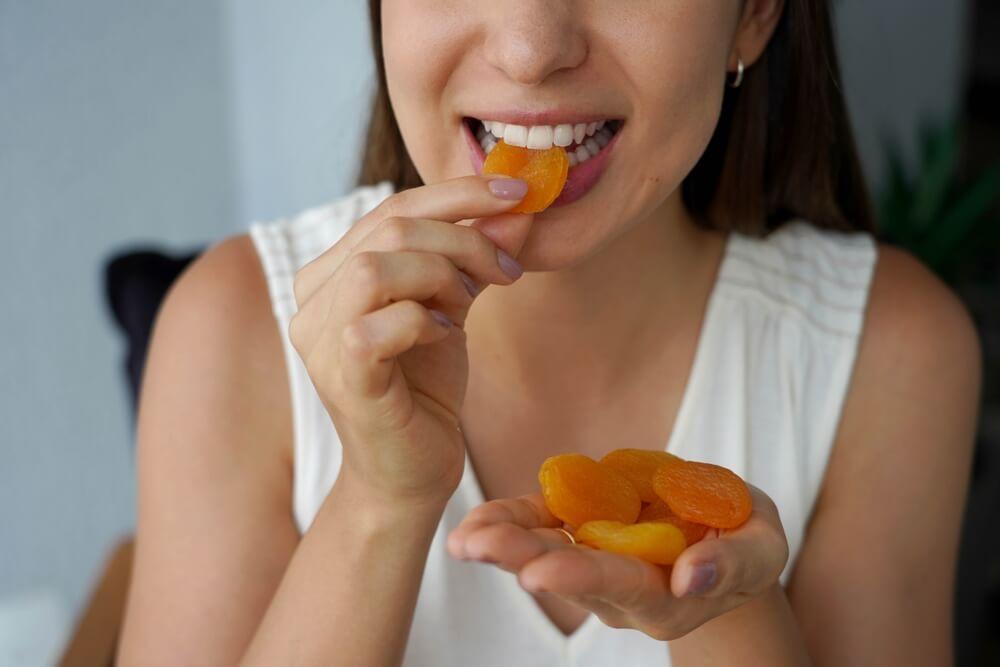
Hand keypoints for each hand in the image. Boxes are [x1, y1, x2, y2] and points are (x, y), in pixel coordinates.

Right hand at [288, 175, 533, 505]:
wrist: (410, 470)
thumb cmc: (424, 387)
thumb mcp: (453, 307)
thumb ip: (475, 258)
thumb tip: (518, 211)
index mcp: (333, 270)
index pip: (392, 208)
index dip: (457, 193)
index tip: (517, 194)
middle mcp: (312, 297)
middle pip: (390, 229)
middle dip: (464, 239)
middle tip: (506, 270)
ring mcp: (319, 339)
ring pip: (377, 266)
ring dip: (442, 275)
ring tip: (466, 304)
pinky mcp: (341, 378)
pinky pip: (379, 324)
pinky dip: (424, 321)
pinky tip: (444, 337)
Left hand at [446, 484, 788, 639]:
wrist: (722, 530)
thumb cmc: (747, 537)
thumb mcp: (761, 544)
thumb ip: (734, 561)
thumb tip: (692, 574)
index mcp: (668, 598)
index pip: (623, 587)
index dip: (583, 577)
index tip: (540, 573)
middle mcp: (621, 591)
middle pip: (569, 576)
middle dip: (522, 559)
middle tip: (478, 548)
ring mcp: (596, 562)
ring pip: (545, 555)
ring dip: (502, 544)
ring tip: (463, 538)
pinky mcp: (580, 530)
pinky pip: (540, 527)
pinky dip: (508, 521)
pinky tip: (474, 523)